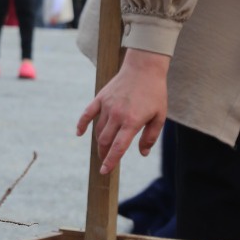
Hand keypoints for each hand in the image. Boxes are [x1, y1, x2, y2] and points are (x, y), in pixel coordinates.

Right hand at [76, 48, 168, 174]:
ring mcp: (107, 106)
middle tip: (106, 161)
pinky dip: (82, 125)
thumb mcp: (159, 116)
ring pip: (98, 130)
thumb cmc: (154, 93)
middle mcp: (117, 115)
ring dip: (99, 142)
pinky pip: (87, 114)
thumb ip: (150, 137)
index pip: (118, 147)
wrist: (144, 68)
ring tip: (103, 149)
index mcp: (132, 121)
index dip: (111, 161)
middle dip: (104, 154)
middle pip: (104, 141)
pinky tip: (79, 134)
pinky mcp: (101, 97)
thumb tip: (142, 153)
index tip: (104, 171)